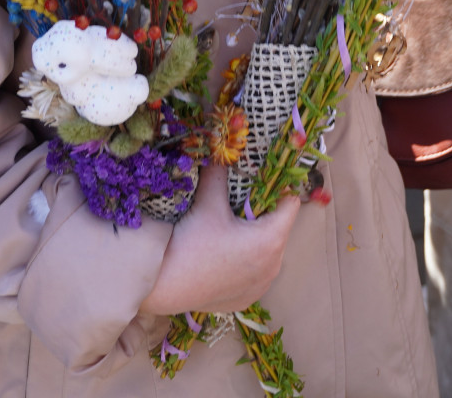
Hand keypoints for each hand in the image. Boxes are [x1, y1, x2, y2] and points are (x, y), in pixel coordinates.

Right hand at [138, 166, 301, 315]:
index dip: (280, 187)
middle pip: (279, 228)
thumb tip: (222, 152)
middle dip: (264, 213)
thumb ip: (220, 174)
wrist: (161, 286)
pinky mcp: (248, 299)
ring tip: (231, 230)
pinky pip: (256, 273)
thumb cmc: (189, 243)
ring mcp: (262, 286)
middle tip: (242, 203)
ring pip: (269, 252)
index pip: (291, 204)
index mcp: (271, 240)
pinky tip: (225, 255)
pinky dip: (247, 262)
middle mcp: (274, 266)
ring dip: (256, 239)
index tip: (267, 179)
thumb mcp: (208, 202)